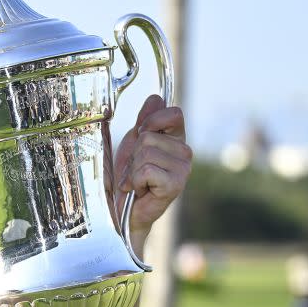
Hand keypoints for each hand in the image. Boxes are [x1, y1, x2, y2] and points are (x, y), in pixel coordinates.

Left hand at [114, 95, 191, 238]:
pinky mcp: (176, 185)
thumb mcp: (133, 143)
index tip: (141, 135)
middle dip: (133, 153)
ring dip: (133, 169)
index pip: (174, 113)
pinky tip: (140, 190)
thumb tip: (156, 97)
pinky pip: (146, 170)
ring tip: (137, 181)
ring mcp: (183, 169)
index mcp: (176, 139)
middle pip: (149, 136)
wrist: (122, 209)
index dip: (152, 121)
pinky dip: (136, 180)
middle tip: (135, 169)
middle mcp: (184, 152)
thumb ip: (144, 121)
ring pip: (146, 152)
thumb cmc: (128, 177)